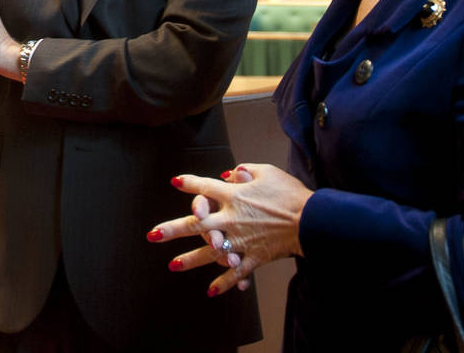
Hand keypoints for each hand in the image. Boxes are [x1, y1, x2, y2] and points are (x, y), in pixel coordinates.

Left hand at [148, 163, 311, 295]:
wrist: (310, 220)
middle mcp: (231, 219)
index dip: (189, 183)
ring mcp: (240, 240)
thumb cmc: (290, 193)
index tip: (176, 181)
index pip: (205, 187)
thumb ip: (246, 171)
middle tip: (153, 235)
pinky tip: (211, 291)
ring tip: (172, 265)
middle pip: (196, 224)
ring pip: (209, 252)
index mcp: (233, 196)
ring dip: (190, 260)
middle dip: (172, 230)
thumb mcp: (267, 172)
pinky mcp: (253, 257)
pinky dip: (224, 283)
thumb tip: (231, 173)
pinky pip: (235, 272)